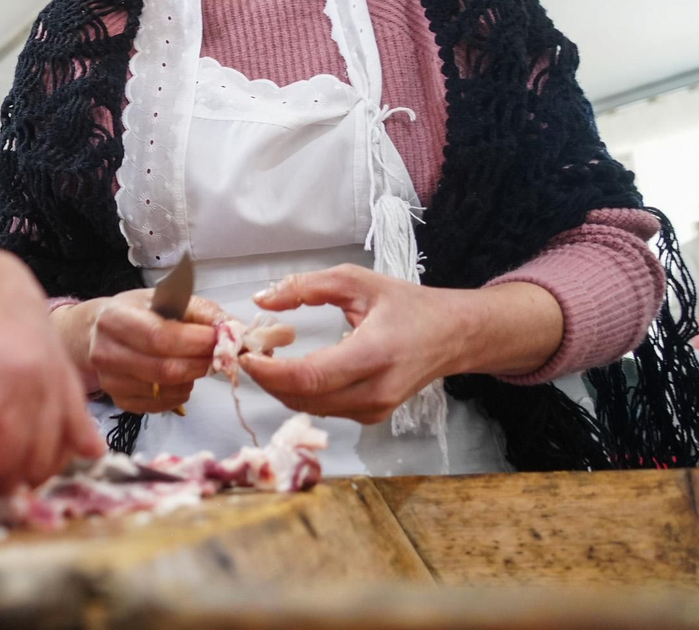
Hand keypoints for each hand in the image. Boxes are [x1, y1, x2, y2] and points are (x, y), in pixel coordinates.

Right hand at [56, 288, 223, 414]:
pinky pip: (162, 405)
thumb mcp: (167, 298)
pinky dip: (181, 393)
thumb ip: (202, 312)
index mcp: (115, 318)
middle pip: (164, 369)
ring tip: (196, 362)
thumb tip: (236, 330)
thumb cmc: (139, 312)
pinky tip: (181, 377)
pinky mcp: (120, 401)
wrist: (99, 333)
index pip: (159, 336)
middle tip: (219, 355)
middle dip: (200, 363)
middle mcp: (106, 352)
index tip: (221, 338)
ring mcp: (110, 381)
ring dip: (193, 378)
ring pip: (166, 390)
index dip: (195, 342)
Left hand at [239, 264, 559, 423]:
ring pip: (310, 408)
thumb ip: (306, 286)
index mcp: (375, 353)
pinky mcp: (371, 417)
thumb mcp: (356, 282)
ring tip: (264, 358)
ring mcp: (375, 410)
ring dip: (279, 387)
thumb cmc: (406, 305)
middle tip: (246, 352)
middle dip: (267, 379)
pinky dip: (299, 393)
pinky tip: (289, 370)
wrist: (453, 336)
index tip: (246, 354)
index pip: (311, 376)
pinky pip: (323, 409)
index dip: (271, 371)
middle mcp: (376, 390)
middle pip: (304, 398)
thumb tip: (261, 299)